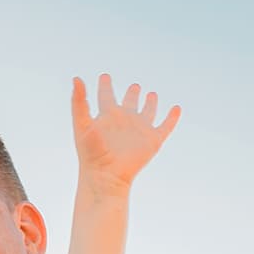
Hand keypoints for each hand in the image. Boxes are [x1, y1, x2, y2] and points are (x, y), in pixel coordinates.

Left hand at [71, 74, 179, 193]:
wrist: (105, 176)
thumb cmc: (90, 153)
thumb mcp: (82, 124)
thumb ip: (79, 102)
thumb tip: (76, 78)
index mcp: (107, 116)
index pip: (105, 96)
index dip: (105, 86)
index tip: (105, 76)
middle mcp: (123, 121)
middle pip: (129, 103)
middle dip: (132, 93)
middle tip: (134, 86)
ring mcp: (139, 131)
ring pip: (147, 112)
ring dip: (150, 103)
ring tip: (151, 94)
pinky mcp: (153, 141)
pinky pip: (166, 126)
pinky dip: (172, 117)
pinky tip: (176, 108)